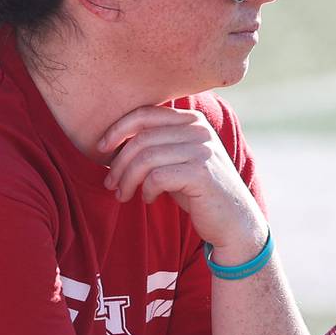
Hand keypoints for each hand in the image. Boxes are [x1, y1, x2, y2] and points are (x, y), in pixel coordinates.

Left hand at [99, 106, 264, 259]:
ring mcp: (202, 150)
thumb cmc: (197, 191)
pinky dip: (146, 190)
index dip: (118, 129)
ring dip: (127, 180)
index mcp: (192, 120)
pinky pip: (157, 177)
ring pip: (146, 158)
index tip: (101, 149)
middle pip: (142, 138)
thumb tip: (112, 142)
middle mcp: (198, 130)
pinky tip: (149, 199)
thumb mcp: (177, 160)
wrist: (233, 221)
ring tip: (123, 195)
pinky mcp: (201, 173)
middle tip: (110, 184)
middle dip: (119, 163)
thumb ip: (156, 145)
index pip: (145, 114)